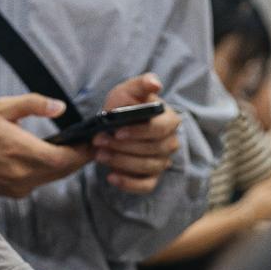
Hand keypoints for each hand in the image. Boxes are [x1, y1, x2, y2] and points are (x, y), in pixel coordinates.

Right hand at [0, 93, 90, 199]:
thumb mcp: (3, 107)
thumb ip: (33, 104)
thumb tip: (60, 107)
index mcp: (22, 152)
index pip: (63, 159)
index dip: (82, 152)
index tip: (92, 140)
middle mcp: (23, 175)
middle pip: (63, 171)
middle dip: (79, 158)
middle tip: (91, 144)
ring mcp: (20, 187)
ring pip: (54, 178)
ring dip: (67, 165)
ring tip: (77, 149)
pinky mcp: (16, 192)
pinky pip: (41, 182)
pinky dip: (51, 171)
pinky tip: (53, 158)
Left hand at [92, 73, 181, 192]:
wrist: (113, 126)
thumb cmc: (124, 106)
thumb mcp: (128, 91)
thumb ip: (141, 84)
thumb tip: (155, 83)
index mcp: (170, 119)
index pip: (159, 129)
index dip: (138, 132)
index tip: (117, 131)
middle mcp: (170, 142)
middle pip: (153, 149)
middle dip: (123, 147)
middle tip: (99, 142)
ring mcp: (163, 162)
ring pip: (147, 167)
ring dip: (121, 162)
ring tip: (99, 154)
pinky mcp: (152, 178)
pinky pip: (145, 186)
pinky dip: (128, 183)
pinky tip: (110, 176)